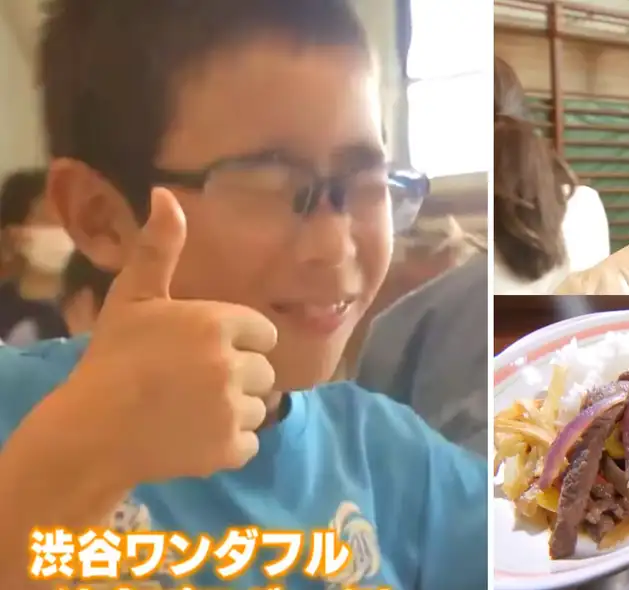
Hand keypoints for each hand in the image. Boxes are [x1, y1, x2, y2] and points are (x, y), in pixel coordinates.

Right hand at [61, 188, 277, 483]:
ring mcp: (233, 410)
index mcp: (219, 323)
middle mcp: (234, 364)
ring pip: (259, 408)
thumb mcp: (133, 297)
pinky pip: (250, 443)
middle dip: (238, 376)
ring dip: (234, 410)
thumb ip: (159, 248)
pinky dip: (228, 444)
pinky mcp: (229, 450)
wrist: (91, 430)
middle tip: (192, 383)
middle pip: (265, 371)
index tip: (204, 351)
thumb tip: (166, 195)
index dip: (238, 342)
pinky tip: (194, 435)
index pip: (262, 333)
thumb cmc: (113, 359)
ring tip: (191, 409)